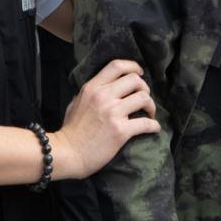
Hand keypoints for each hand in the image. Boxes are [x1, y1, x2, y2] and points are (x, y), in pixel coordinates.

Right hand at [53, 59, 159, 178]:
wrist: (67, 154)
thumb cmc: (70, 131)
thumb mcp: (75, 103)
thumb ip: (88, 94)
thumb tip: (100, 89)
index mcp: (92, 88)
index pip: (117, 66)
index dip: (133, 67)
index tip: (140, 73)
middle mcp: (103, 96)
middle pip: (135, 80)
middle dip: (144, 88)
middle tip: (144, 99)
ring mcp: (113, 113)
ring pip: (144, 98)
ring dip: (150, 106)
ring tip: (149, 113)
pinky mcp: (120, 131)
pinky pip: (146, 123)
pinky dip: (154, 125)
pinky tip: (154, 128)